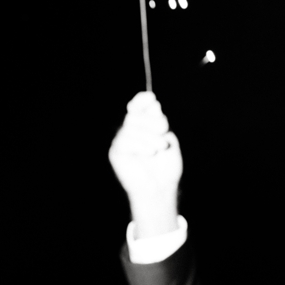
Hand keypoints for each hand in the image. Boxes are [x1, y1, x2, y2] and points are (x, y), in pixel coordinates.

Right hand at [109, 92, 182, 237]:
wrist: (161, 187)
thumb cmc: (166, 165)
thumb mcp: (168, 139)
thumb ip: (159, 122)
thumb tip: (152, 103)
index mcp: (144, 126)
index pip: (137, 106)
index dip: (141, 100)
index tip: (151, 98)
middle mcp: (131, 131)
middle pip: (136, 115)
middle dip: (153, 122)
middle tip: (163, 134)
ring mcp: (122, 141)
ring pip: (131, 127)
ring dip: (150, 137)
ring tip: (159, 148)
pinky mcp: (116, 152)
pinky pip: (125, 140)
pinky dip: (141, 145)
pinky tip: (149, 153)